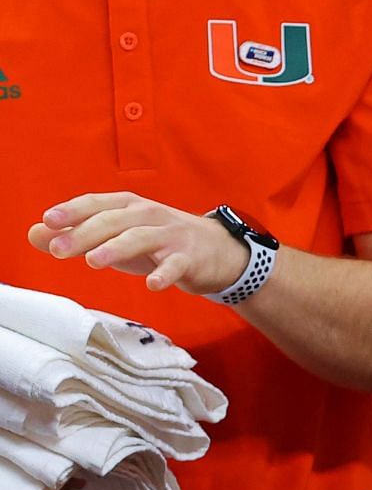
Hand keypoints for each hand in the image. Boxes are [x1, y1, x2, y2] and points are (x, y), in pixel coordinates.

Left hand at [28, 192, 248, 294]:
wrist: (217, 252)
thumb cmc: (159, 243)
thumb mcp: (116, 238)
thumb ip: (77, 236)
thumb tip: (35, 235)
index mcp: (129, 206)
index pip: (96, 204)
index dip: (72, 211)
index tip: (49, 221)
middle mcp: (149, 215)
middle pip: (114, 221)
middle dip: (85, 234)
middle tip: (60, 251)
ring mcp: (172, 235)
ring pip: (141, 238)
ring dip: (116, 248)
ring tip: (94, 263)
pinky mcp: (191, 258)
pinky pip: (177, 265)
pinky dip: (165, 274)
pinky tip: (152, 285)